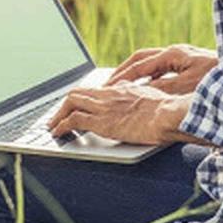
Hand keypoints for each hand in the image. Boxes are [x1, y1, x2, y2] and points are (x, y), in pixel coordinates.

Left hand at [47, 83, 192, 145]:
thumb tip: (134, 98)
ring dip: (58, 116)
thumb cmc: (168, 110)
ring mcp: (103, 107)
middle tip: (58, 116)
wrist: (170, 114)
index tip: (76, 106)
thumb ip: (137, 96)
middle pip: (76, 94)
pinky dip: (62, 126)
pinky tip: (58, 133)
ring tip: (53, 127)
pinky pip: (74, 121)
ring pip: (70, 104)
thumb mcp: (151, 96)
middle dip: (64, 106)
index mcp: (120, 88)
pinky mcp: (102, 122)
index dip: (81, 99)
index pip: (92, 90)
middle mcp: (108, 95)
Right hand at [106, 44, 217, 94]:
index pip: (139, 64)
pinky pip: (162, 70)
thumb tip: (142, 92)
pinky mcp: (192, 66)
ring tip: (122, 87)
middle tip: (108, 85)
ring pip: (151, 64)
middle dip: (123, 72)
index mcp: (174, 54)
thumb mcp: (189, 87)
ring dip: (135, 74)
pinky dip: (149, 78)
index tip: (108, 87)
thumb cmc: (222, 81)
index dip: (121, 77)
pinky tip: (148, 89)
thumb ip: (163, 89)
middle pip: (141, 59)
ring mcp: (184, 58)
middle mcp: (177, 53)